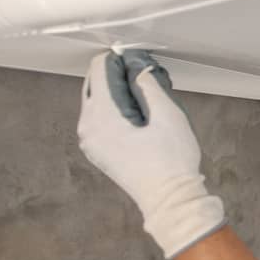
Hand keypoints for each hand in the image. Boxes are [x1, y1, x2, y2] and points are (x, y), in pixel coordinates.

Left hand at [78, 50, 225, 257]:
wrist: (170, 201)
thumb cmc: (171, 162)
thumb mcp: (168, 114)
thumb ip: (149, 84)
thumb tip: (137, 68)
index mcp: (101, 116)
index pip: (99, 69)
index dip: (120, 59)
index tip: (140, 62)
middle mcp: (88, 127)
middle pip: (93, 83)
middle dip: (115, 74)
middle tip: (144, 76)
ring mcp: (90, 142)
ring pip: (95, 100)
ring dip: (115, 91)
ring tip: (144, 96)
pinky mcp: (97, 151)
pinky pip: (98, 118)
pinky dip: (113, 108)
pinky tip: (137, 114)